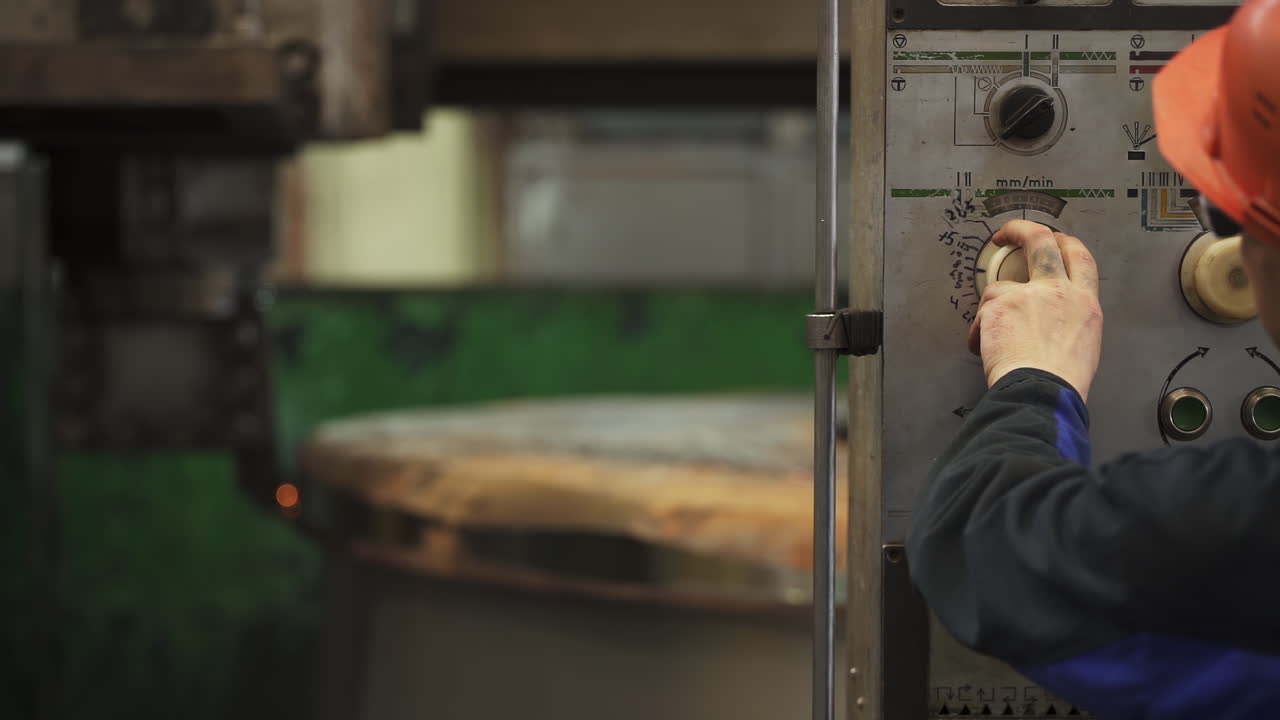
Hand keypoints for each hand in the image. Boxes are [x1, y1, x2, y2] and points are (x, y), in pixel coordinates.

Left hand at [968, 220, 1103, 400]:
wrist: (1041, 393)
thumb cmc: (1061, 382)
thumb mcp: (1083, 343)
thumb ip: (1069, 319)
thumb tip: (1053, 317)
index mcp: (1084, 303)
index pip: (1080, 256)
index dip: (1064, 242)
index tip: (1051, 238)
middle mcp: (1058, 291)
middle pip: (1040, 240)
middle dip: (1020, 229)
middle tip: (1004, 234)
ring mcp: (1026, 295)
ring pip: (998, 288)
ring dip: (992, 311)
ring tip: (996, 341)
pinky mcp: (998, 305)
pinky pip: (981, 316)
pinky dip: (980, 334)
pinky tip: (988, 352)